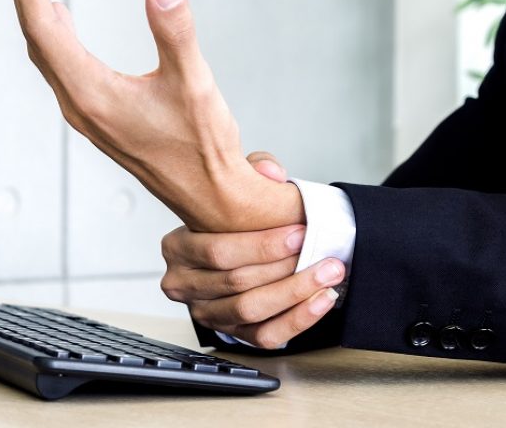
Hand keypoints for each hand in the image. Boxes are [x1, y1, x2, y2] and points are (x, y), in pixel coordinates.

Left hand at [11, 0, 302, 231]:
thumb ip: (175, 33)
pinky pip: (62, 73)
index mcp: (94, 97)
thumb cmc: (202, 151)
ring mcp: (88, 118)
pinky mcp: (100, 121)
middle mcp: (82, 108)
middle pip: (38, 42)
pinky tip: (63, 28)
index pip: (43, 30)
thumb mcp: (194, 84)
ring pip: (48, 59)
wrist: (210, 197)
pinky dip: (55, 42)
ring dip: (40, 20)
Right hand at [160, 153, 344, 348]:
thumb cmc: (234, 221)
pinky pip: (265, 336)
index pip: (218, 251)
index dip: (262, 244)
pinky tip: (322, 300)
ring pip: (251, 309)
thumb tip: (272, 171)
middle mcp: (182, 284)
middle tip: (324, 252)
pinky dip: (298, 320)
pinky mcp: (230, 333)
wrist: (236, 251)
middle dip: (286, 267)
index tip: (301, 231)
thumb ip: (254, 170)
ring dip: (296, 292)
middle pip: (236, 281)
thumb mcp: (237, 187)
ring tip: (328, 273)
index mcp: (176, 247)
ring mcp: (204, 312)